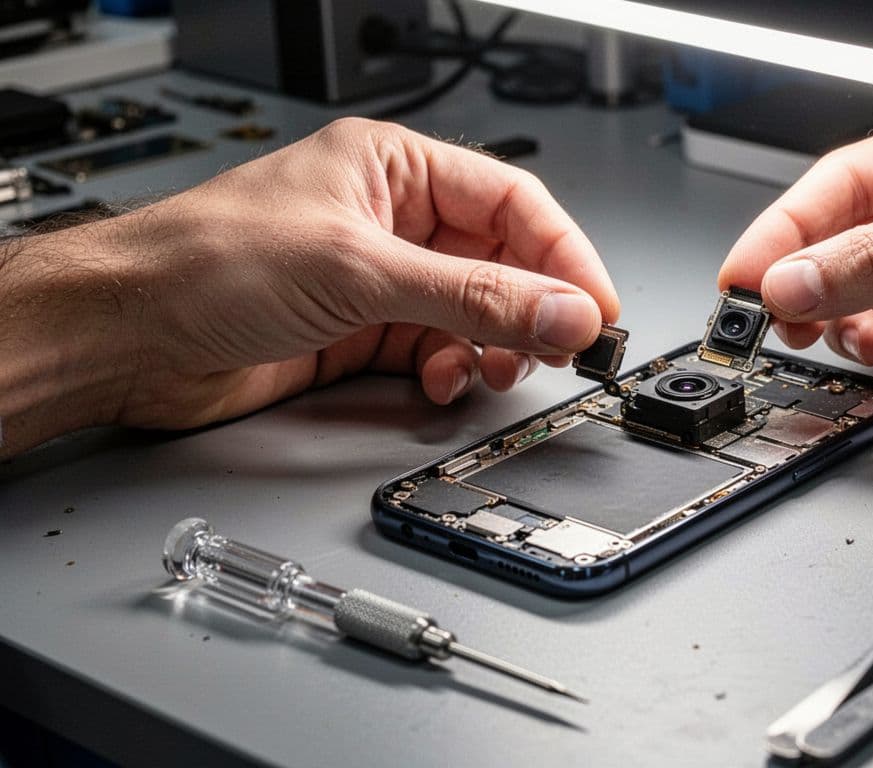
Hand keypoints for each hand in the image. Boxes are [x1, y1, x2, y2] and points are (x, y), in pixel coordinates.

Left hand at [0, 118, 618, 454]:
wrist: (126, 335)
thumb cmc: (208, 263)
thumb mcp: (363, 271)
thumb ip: (475, 297)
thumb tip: (563, 310)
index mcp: (395, 169)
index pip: (512, 205)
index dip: (563, 255)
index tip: (597, 307)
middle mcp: (392, 221)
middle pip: (500, 263)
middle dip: (533, 307)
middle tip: (562, 348)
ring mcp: (377, 281)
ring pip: (473, 313)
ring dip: (494, 345)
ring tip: (498, 367)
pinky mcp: (360, 334)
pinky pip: (436, 351)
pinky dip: (451, 370)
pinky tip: (442, 380)